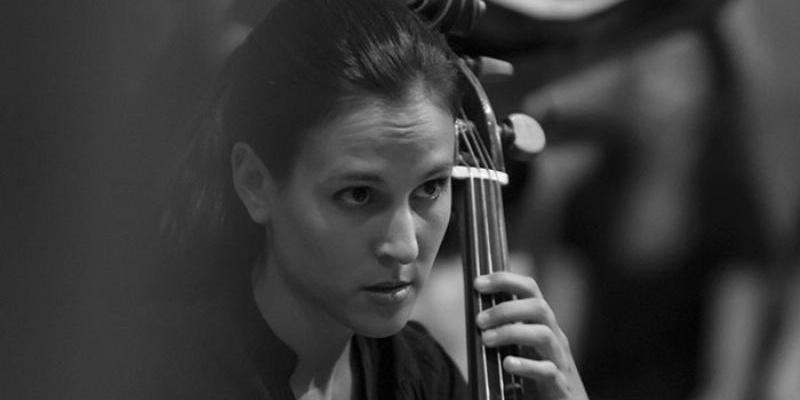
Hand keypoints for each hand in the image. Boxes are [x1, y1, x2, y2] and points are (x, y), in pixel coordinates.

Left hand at [474, 271, 588, 399]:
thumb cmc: (540, 374)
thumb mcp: (523, 346)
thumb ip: (507, 330)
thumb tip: (476, 317)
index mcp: (543, 323)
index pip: (530, 289)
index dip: (505, 280)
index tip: (478, 283)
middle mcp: (554, 336)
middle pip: (539, 307)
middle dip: (506, 309)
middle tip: (479, 320)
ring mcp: (559, 359)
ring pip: (544, 334)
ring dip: (511, 333)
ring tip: (486, 340)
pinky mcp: (559, 384)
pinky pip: (547, 370)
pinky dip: (526, 365)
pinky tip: (507, 364)